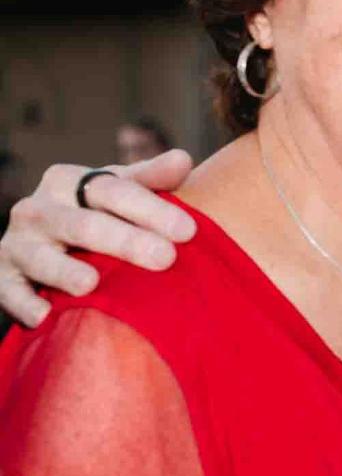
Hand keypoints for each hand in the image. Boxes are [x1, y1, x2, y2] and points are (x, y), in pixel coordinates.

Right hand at [0, 151, 195, 329]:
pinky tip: (44, 316)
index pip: (113, 191)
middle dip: (125, 241)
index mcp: (66, 182)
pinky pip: (9, 291)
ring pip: (42, 258)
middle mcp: (37, 210)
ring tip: (91, 284)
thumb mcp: (119, 192)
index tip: (189, 231)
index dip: (152, 210)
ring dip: (65, 271)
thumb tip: (183, 159)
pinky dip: (24, 304)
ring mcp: (17, 245)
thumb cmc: (95, 214)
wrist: (41, 245)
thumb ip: (151, 179)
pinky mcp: (2, 278)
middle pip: (84, 225)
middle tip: (165, 258)